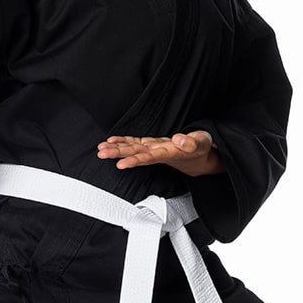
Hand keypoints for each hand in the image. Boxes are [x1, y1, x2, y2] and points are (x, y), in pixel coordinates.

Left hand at [97, 130, 223, 176]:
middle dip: (118, 154)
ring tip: (101, 149)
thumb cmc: (200, 149)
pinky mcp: (152, 144)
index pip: (150, 158)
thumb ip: (191, 142)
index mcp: (169, 154)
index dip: (135, 160)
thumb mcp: (201, 143)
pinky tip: (111, 141)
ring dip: (116, 149)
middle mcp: (158, 153)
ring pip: (132, 149)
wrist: (199, 158)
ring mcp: (154, 149)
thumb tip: (178, 139)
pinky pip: (135, 143)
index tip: (121, 164)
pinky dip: (123, 141)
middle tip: (102, 154)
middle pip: (135, 154)